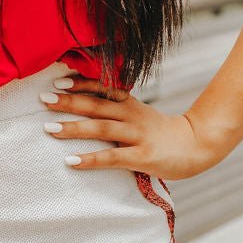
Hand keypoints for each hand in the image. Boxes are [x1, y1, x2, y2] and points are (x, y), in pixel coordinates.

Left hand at [40, 73, 222, 178]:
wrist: (198, 146)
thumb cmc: (162, 133)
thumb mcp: (139, 114)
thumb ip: (116, 110)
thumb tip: (85, 106)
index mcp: (130, 104)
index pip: (102, 88)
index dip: (80, 83)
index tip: (57, 80)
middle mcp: (131, 116)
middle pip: (96, 106)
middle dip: (69, 102)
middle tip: (43, 99)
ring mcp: (137, 136)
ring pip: (101, 129)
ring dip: (74, 128)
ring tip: (49, 129)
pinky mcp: (142, 157)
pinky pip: (112, 157)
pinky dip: (90, 159)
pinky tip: (71, 161)